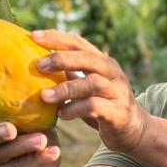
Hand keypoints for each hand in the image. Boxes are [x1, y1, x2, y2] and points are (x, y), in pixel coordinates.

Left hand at [31, 30, 148, 153]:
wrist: (133, 130)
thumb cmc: (103, 106)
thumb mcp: (87, 86)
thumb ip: (71, 74)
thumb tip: (37, 64)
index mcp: (103, 62)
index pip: (79, 43)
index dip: (56, 37)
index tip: (33, 36)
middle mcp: (113, 73)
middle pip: (87, 58)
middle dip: (61, 59)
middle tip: (39, 65)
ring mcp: (118, 92)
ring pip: (92, 83)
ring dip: (65, 89)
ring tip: (44, 96)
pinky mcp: (118, 112)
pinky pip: (95, 107)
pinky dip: (75, 109)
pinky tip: (62, 114)